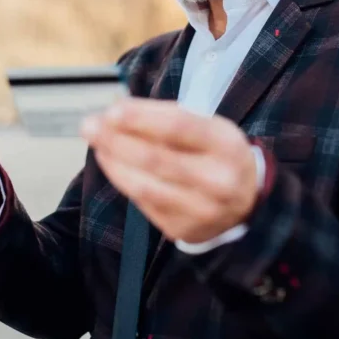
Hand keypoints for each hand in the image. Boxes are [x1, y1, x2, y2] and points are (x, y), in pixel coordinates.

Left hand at [80, 98, 257, 243]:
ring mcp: (200, 210)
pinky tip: (110, 161)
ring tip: (95, 142)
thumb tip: (119, 110)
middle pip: (156, 158)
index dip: (141, 118)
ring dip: (113, 160)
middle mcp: (217, 181)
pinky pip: (143, 202)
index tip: (112, 109)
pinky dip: (122, 179)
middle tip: (89, 125)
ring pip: (145, 184)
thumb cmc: (220, 155)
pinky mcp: (182, 229)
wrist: (249, 204)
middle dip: (116, 139)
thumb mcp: (210, 127)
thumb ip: (169, 117)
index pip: (179, 127)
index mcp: (227, 146)